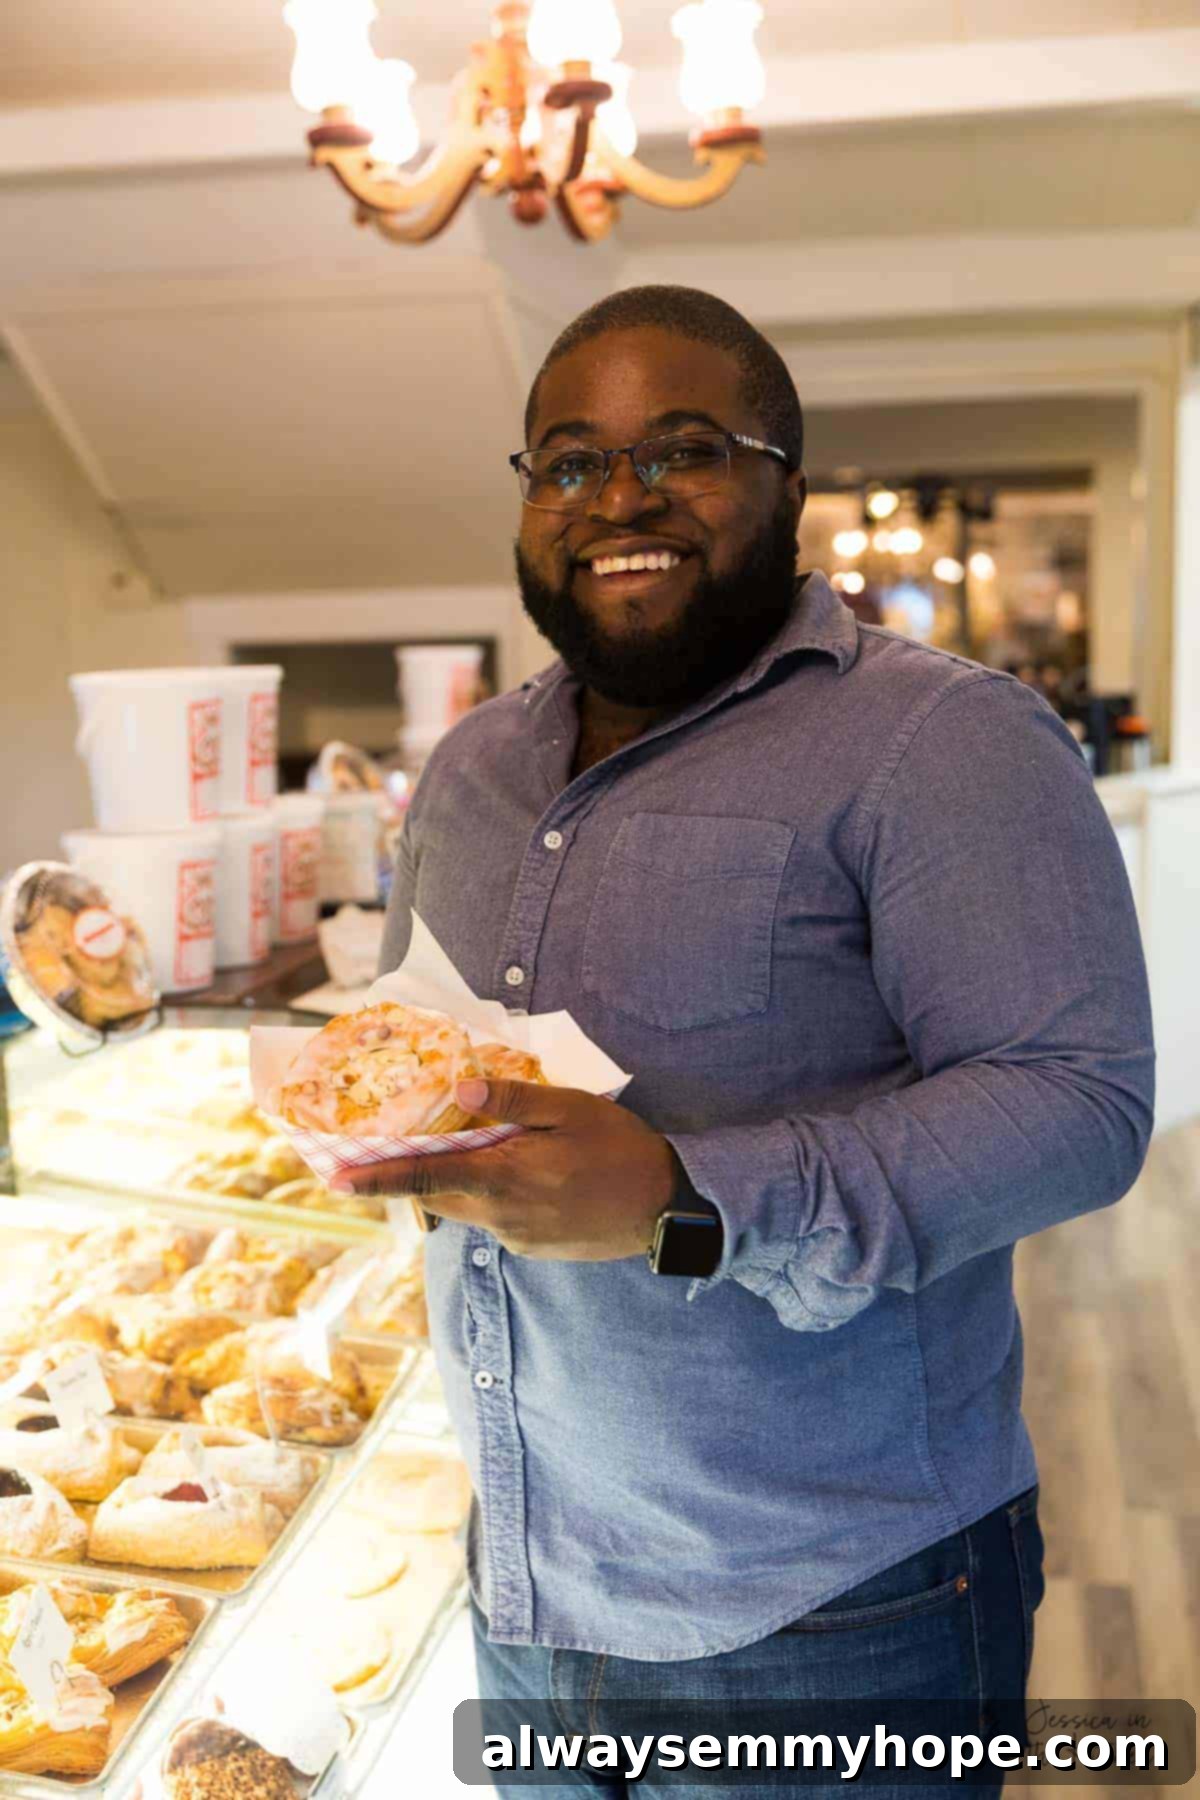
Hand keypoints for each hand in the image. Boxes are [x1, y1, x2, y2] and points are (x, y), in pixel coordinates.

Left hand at [328, 1078, 677, 1260]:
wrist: (668, 1209)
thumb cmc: (621, 1148)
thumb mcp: (572, 1108)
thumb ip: (513, 1099)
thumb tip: (457, 1088)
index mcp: (505, 1178)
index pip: (426, 1178)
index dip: (377, 1178)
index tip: (337, 1178)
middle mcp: (502, 1216)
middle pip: (437, 1196)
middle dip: (410, 1176)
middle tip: (386, 1151)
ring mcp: (517, 1237)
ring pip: (466, 1207)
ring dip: (456, 1181)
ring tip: (467, 1148)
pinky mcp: (533, 1247)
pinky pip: (494, 1217)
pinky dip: (489, 1193)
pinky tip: (519, 1169)